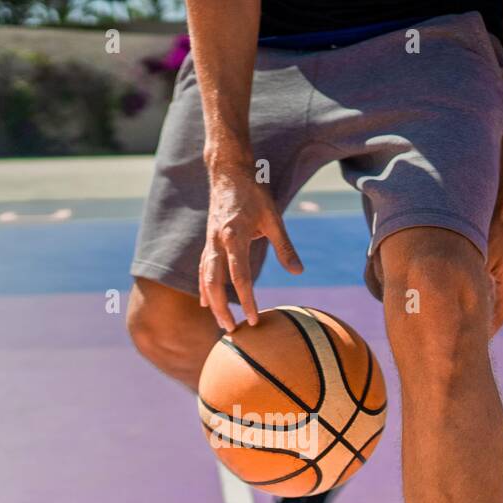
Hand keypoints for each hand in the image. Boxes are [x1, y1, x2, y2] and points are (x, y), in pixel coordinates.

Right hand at [200, 163, 302, 332]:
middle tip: (231, 331)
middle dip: (221, 309)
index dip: (246, 300)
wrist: (227, 171)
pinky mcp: (209, 242)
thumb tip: (298, 272)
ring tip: (221, 323)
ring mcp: (210, 242)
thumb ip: (285, 246)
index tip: (254, 319)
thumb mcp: (274, 217)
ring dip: (212, 303)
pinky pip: (204, 270)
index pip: (239, 276)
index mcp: (235, 235)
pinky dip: (204, 288)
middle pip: (214, 283)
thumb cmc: (253, 192)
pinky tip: (207, 303)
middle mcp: (217, 242)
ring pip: (206, 279)